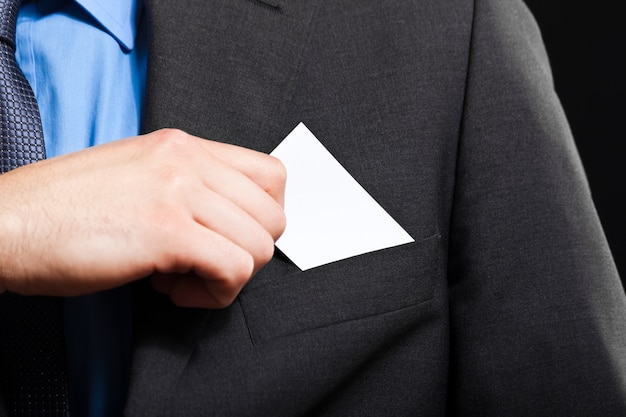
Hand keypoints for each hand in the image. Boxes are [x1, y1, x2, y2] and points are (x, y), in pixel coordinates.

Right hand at [0, 129, 285, 307]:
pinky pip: (234, 269)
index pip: (271, 175)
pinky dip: (214, 293)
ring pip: (259, 246)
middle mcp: (188, 161)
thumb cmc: (64, 209)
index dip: (262, 217)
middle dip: (247, 252)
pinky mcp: (167, 231)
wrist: (5, 223)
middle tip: (206, 262)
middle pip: (273, 215)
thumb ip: (189, 185)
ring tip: (182, 278)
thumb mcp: (138, 175)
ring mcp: (179, 192)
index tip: (231, 237)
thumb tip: (231, 219)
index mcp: (184, 146)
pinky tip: (174, 289)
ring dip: (229, 277)